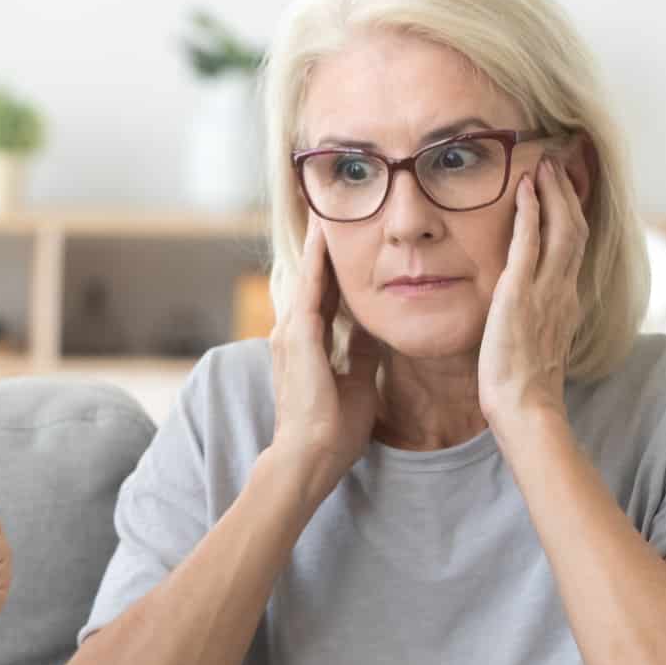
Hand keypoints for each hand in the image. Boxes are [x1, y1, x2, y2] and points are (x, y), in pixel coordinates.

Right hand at [267, 216, 381, 500]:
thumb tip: (373, 328)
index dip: (333, 265)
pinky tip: (326, 235)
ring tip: (325, 208)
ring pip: (308, 275)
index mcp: (308, 343)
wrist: (308, 459)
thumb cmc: (330, 431)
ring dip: (317, 243)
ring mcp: (292, 333)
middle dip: (321, 243)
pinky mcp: (299, 338)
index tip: (345, 236)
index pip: (324, 293)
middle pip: (311, 276)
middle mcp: (293, 332)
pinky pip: (311, 289)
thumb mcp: (358, 382)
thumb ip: (361, 353)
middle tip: (328, 205)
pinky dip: (319, 261)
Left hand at [480, 155, 585, 426]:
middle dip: (568, 193)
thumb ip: (538, 320)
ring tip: (543, 166)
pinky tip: (525, 190)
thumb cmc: (525, 386)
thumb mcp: (537, 344)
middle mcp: (564, 290)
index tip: (566, 191)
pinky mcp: (520, 293)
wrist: (525, 406)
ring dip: (553, 192)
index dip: (573, 215)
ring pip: (561, 228)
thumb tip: (527, 312)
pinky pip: (529, 243)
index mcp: (567, 302)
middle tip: (557, 164)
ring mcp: (546, 290)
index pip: (575, 248)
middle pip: (575, 228)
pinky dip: (530, 212)